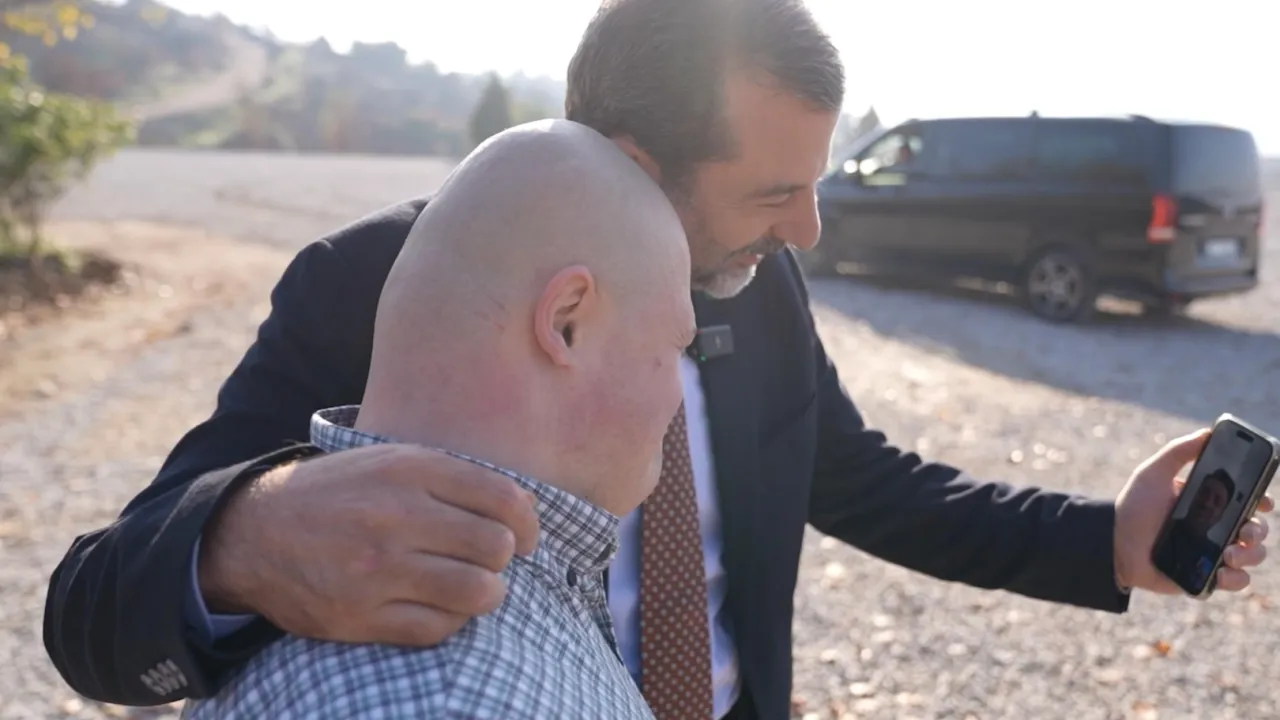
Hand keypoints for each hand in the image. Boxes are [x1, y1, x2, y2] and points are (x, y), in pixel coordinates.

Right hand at [198, 443, 540, 644]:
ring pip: (476, 592)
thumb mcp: (391, 462)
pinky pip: (437, 628)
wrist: (255, 530)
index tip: (526, 538)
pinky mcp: (360, 615)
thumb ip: (453, 478)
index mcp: (410, 470)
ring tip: (474, 588)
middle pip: (496, 547)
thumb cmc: (339, 494)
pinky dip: (451, 621)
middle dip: (504, 559)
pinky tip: (440, 607)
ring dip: (486, 594)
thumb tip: (525, 508)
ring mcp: (378, 569)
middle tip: (490, 562)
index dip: (530, 524)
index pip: (504, 498)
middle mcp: (396, 517)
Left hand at [1114, 429, 1272, 594]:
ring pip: (1252, 555)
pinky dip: (1235, 579)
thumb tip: (1207, 433)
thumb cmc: (1134, 506)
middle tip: (1244, 531)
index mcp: (1211, 503)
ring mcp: (1214, 552)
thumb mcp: (1153, 473)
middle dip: (1259, 530)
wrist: (1114, 542)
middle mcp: (1217, 527)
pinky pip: (1235, 581)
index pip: (1249, 501)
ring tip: (1229, 553)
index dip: (1262, 501)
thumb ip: (1178, 452)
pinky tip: (1221, 573)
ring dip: (1250, 555)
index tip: (1263, 502)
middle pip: (1257, 529)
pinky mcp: (1205, 576)